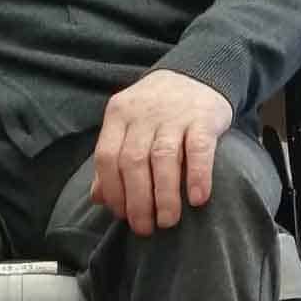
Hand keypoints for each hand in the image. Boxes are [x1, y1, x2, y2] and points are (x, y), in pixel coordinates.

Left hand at [91, 70, 233, 235]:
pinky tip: (197, 199)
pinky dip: (197, 176)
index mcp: (119, 115)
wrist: (198, 73)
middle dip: (137, 201)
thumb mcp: (129, 125)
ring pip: (163, 158)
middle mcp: (143, 113)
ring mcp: (174, 115)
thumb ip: (113, 159)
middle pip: (133, 162)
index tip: (122, 216)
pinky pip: (199, 149)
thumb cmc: (158, 109)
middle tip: (145, 228)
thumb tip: (97, 198)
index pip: (107, 157)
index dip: (112, 191)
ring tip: (168, 221)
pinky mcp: (203, 118)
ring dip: (164, 195)